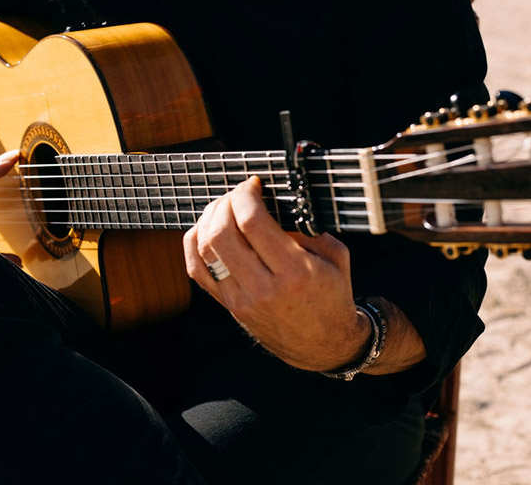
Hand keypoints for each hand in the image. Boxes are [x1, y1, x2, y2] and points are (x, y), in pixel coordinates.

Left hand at [183, 177, 369, 370]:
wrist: (323, 344)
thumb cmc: (332, 294)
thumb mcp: (335, 256)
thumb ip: (306, 227)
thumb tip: (271, 201)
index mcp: (295, 272)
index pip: (253, 223)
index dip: (246, 195)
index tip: (253, 185)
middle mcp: (263, 288)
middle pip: (222, 234)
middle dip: (224, 203)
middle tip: (237, 194)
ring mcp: (241, 300)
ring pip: (204, 249)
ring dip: (209, 219)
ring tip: (223, 207)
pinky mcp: (229, 306)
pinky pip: (196, 269)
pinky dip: (195, 242)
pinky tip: (207, 228)